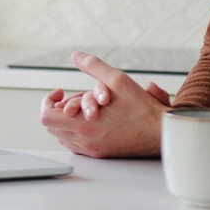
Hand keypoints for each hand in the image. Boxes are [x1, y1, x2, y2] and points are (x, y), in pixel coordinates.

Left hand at [39, 51, 172, 157]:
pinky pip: (76, 145)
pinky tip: (89, 119)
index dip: (48, 100)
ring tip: (80, 107)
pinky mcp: (100, 154)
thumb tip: (76, 55)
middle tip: (68, 97)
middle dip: (57, 109)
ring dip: (65, 120)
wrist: (162, 133)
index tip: (60, 91)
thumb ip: (94, 66)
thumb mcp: (118, 80)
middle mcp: (85, 141)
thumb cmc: (143, 109)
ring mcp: (92, 149)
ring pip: (62, 136)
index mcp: (85, 124)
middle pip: (52, 127)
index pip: (47, 116)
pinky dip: (76, 131)